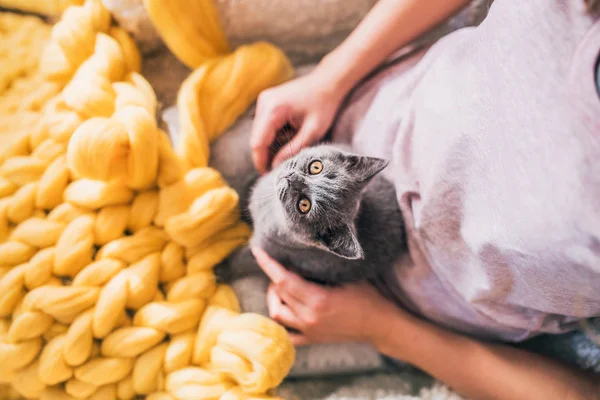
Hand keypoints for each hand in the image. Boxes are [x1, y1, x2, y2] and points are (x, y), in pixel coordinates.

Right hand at [250, 71, 344, 173]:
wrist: (328, 81)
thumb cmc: (324, 105)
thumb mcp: (312, 132)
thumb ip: (293, 150)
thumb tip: (275, 167)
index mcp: (273, 109)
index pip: (258, 143)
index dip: (261, 162)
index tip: (268, 176)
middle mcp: (264, 102)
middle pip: (256, 138)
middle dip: (265, 155)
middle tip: (279, 168)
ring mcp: (264, 100)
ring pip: (259, 133)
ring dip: (270, 145)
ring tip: (287, 151)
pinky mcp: (267, 101)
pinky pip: (264, 125)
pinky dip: (273, 135)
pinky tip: (288, 137)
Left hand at [251, 247, 400, 345]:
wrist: (380, 325)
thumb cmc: (367, 296)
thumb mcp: (347, 276)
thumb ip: (322, 267)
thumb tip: (302, 249)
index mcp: (318, 300)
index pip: (283, 280)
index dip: (268, 264)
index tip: (257, 250)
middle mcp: (309, 317)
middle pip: (278, 294)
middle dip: (274, 277)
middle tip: (281, 265)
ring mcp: (309, 331)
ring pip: (277, 313)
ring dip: (274, 297)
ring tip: (281, 286)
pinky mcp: (312, 339)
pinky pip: (286, 333)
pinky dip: (280, 320)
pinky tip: (284, 308)